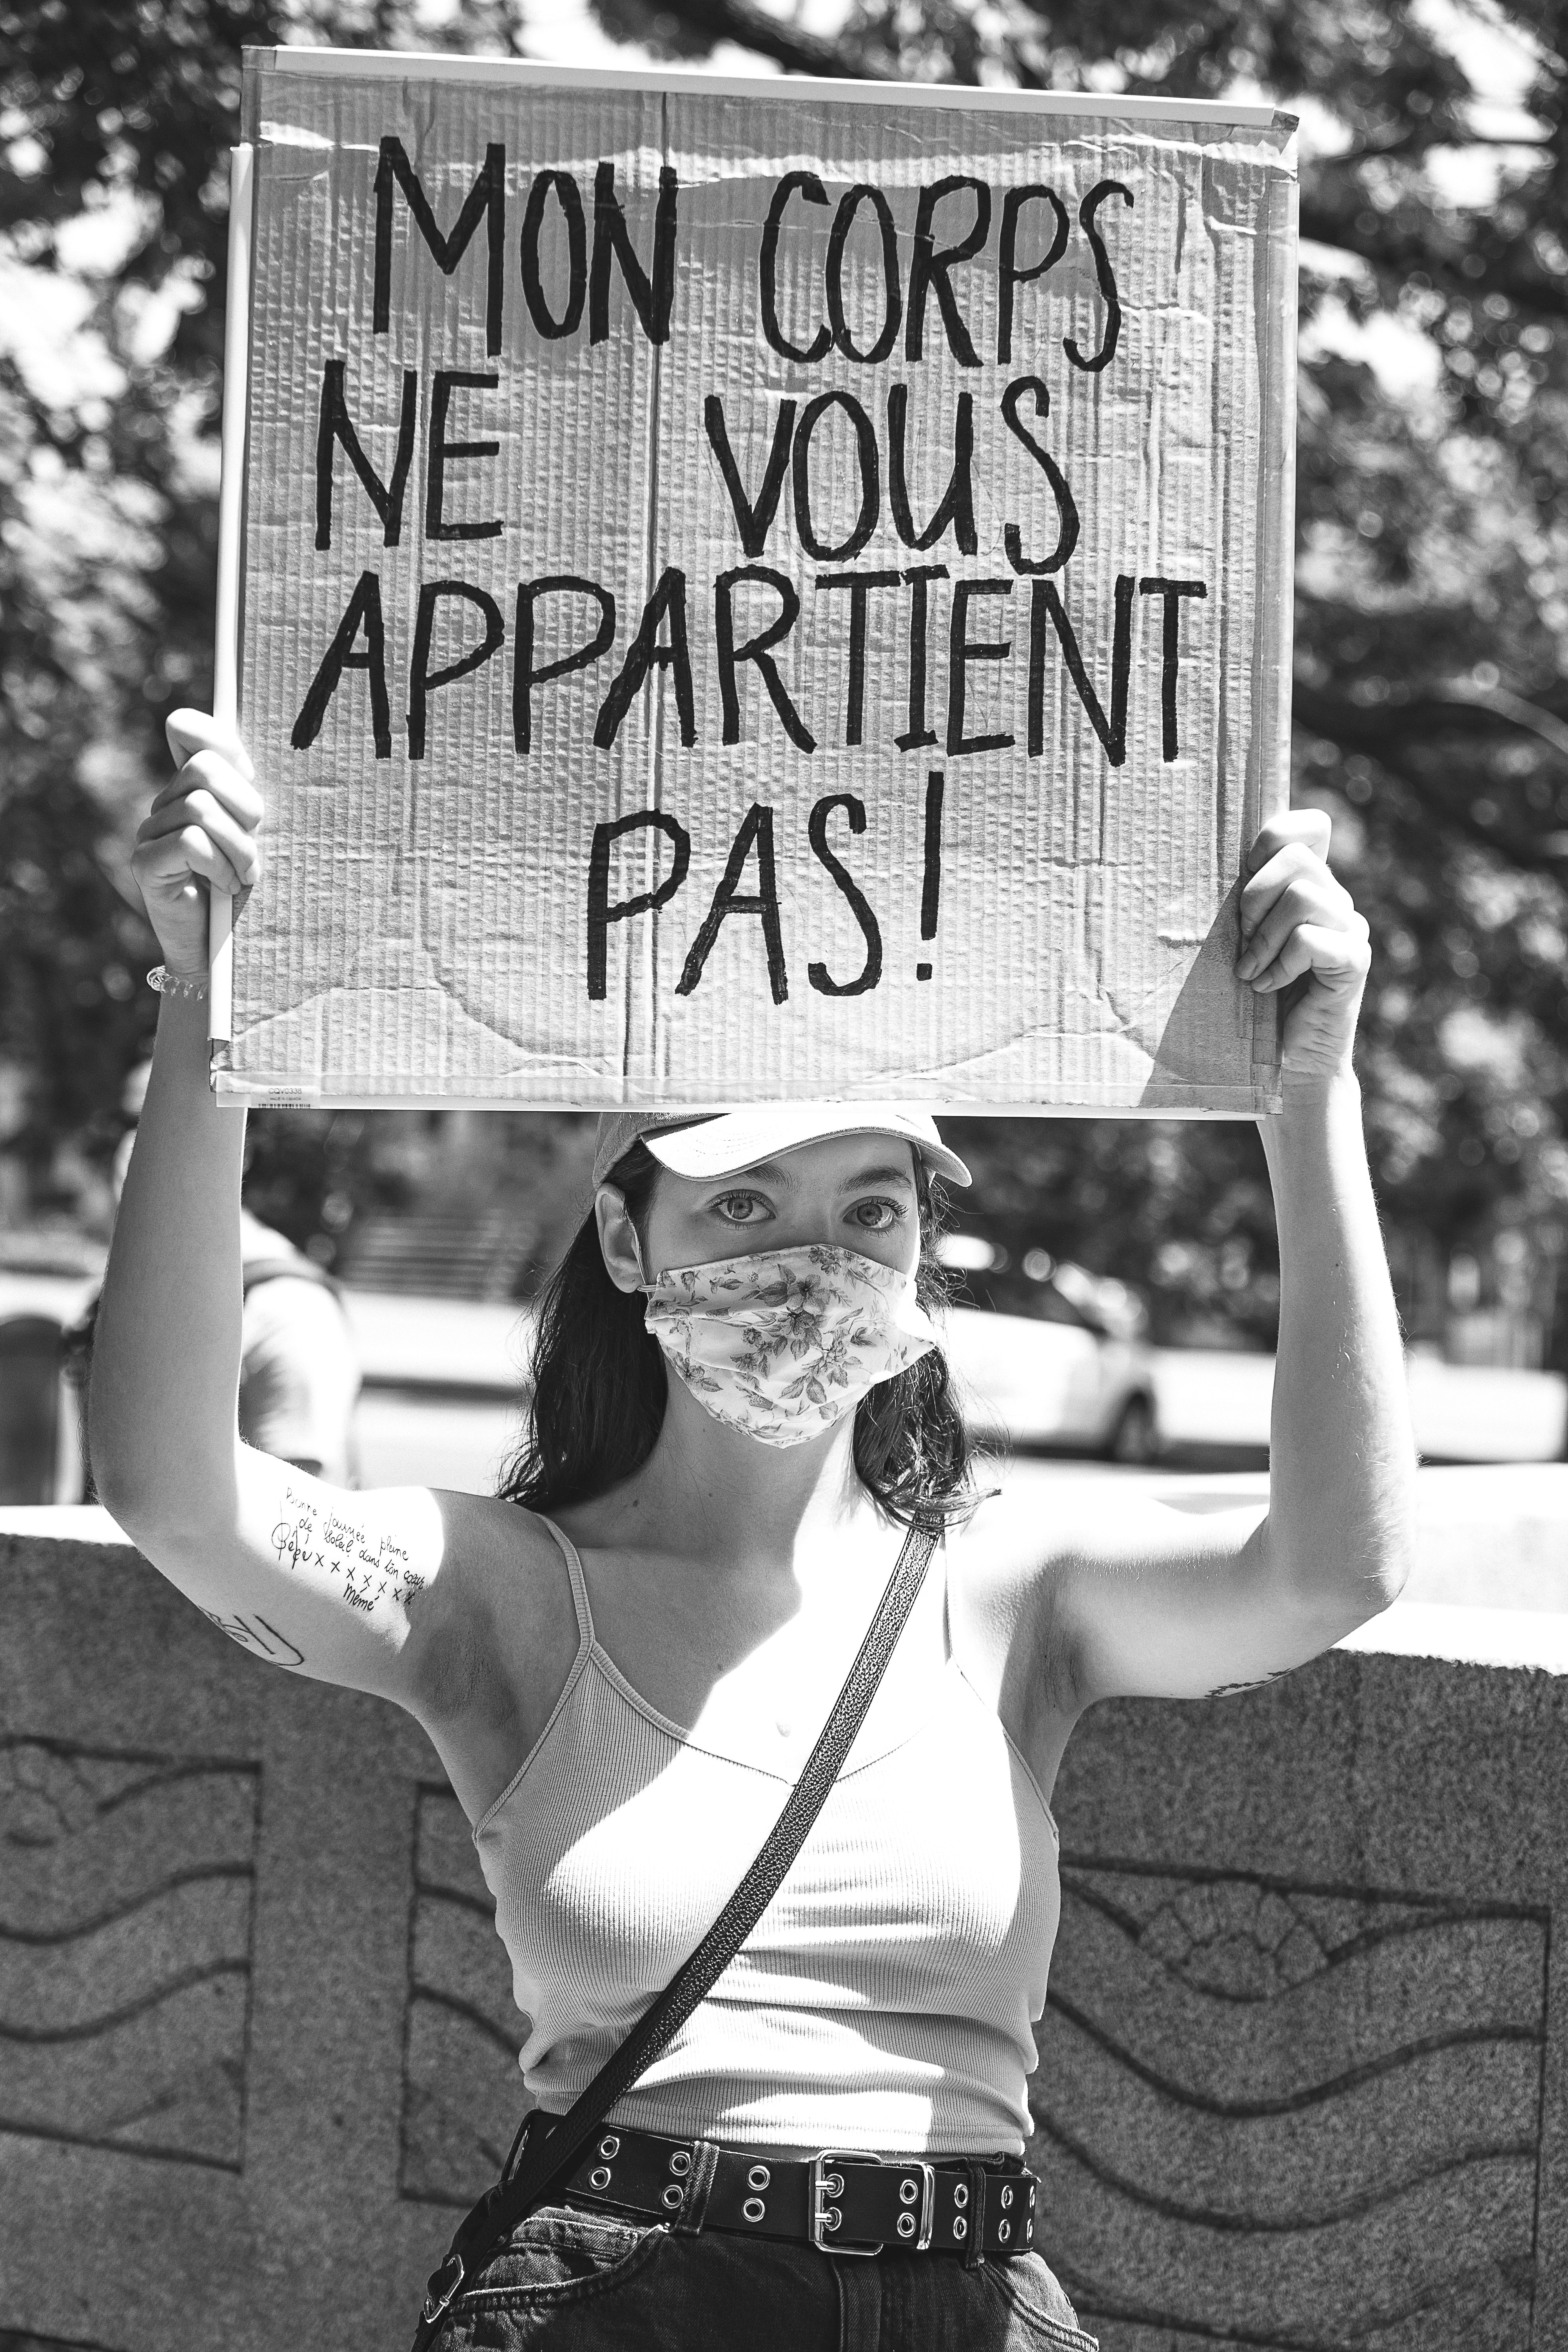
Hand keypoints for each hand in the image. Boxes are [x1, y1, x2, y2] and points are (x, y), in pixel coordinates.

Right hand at [132, 711, 262, 978]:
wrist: (219, 954)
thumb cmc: (249, 892)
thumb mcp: (259, 837)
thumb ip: (252, 797)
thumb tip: (256, 758)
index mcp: (192, 788)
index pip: (188, 728)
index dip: (219, 739)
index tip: (247, 775)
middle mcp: (165, 803)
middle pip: (204, 769)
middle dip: (244, 807)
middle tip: (255, 844)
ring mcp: (149, 832)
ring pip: (200, 808)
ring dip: (238, 847)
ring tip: (245, 876)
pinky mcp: (145, 862)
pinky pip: (190, 842)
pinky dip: (218, 866)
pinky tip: (225, 888)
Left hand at [1237, 810, 1369, 1083]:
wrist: (1289, 1062)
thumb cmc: (1255, 1000)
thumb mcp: (1241, 941)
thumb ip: (1242, 904)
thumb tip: (1202, 866)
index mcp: (1311, 886)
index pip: (1309, 826)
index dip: (1273, 837)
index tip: (1244, 877)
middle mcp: (1337, 901)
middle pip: (1296, 856)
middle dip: (1255, 896)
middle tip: (1242, 939)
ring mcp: (1350, 930)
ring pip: (1304, 896)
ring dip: (1264, 935)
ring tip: (1251, 970)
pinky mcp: (1353, 962)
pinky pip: (1312, 939)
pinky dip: (1281, 964)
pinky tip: (1268, 987)